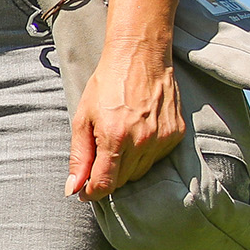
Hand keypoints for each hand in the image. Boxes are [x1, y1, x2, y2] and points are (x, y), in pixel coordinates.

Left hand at [66, 43, 184, 199]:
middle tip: (100, 153)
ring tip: (119, 138)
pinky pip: (157, 159)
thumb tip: (73, 188)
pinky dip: (145, 154)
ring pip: (140, 173)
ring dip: (126, 166)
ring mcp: (162, 139)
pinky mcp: (176, 134)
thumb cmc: (107, 84)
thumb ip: (79, 156)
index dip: (92, 193)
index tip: (84, 192)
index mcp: (115, 138)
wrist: (140, 56)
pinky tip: (138, 132)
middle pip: (122, 181)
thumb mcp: (83, 118)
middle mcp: (142, 142)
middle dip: (107, 175)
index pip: (105, 184)